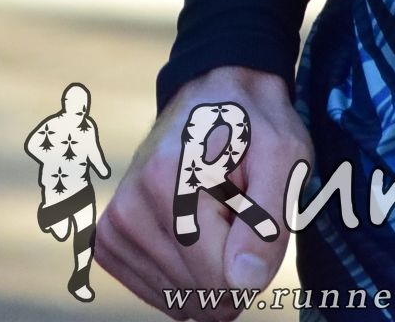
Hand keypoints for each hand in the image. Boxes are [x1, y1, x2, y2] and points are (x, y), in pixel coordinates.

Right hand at [97, 67, 306, 307]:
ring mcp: (116, 221)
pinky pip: (151, 291)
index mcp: (171, 181)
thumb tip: (243, 282)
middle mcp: (131, 202)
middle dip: (231, 273)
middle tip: (236, 218)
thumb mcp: (284, 160)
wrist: (212, 96)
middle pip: (198, 293)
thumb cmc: (256, 128)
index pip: (222, 279)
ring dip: (207, 274)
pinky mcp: (109, 234)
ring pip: (177, 299)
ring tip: (213, 222)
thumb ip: (269, 222)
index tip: (255, 221)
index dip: (255, 267)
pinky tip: (192, 243)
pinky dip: (181, 281)